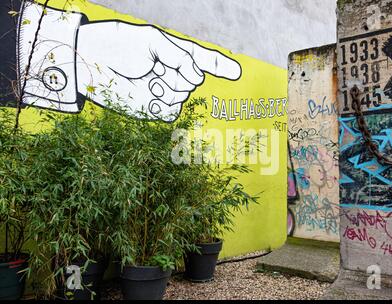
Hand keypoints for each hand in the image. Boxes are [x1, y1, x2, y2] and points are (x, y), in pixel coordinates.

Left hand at [76, 22, 241, 120]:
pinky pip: (172, 113)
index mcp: (174, 53)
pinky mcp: (153, 110)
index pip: (203, 59)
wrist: (90, 63)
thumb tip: (197, 78)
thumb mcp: (153, 40)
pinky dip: (163, 106)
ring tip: (147, 80)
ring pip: (183, 97)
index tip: (238, 72)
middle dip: (179, 75)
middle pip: (194, 81)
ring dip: (167, 90)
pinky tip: (150, 97)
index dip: (220, 65)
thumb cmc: (118, 44)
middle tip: (155, 67)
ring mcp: (164, 93)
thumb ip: (180, 57)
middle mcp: (172, 74)